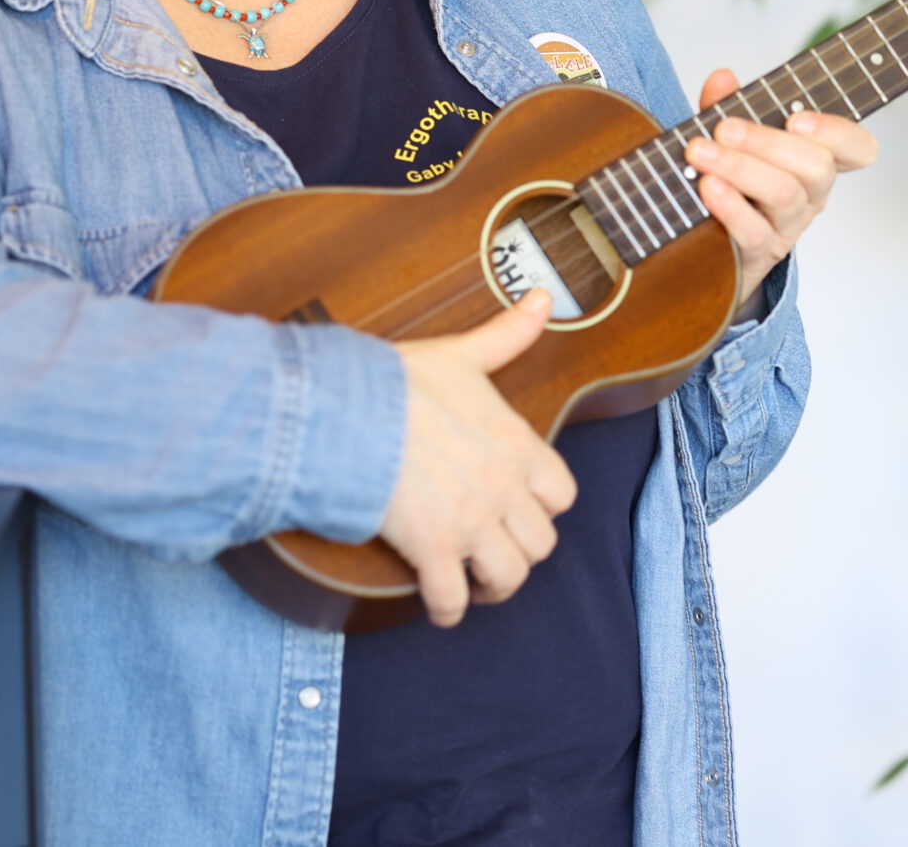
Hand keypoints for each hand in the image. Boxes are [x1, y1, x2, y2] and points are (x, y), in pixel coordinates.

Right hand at [378, 290, 576, 627]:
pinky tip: (440, 606)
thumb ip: (507, 334)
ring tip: (475, 582)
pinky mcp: (432, 548)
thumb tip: (544, 298)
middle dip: (521, 550)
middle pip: (541, 543)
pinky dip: (449, 610)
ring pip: (510, 576)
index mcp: (514, 445)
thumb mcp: (462, 353)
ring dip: (494, 585)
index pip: (563, 494)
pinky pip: (453, 599)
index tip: (523, 507)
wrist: (344, 410)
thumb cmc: (396, 381)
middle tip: (496, 551)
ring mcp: (470, 522)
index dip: (545, 506)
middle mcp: (502, 487)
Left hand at [684, 68, 880, 306]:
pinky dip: (731, 207)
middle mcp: (811, 195)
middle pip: (816, 166)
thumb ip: (727, 107)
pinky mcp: (761, 254)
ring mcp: (789, 226)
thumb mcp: (729, 140)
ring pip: (784, 193)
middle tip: (724, 128)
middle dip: (767, 141)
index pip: (857, 149)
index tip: (797, 119)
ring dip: (739, 167)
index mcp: (816, 162)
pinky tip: (707, 187)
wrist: (704, 247)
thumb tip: (722, 78)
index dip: (837, 132)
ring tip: (700, 153)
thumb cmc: (729, 182)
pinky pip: (755, 232)